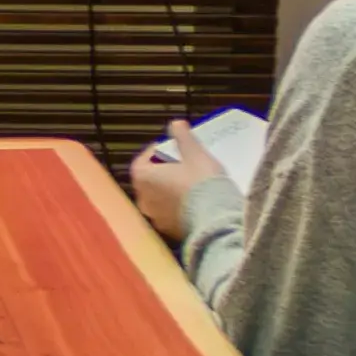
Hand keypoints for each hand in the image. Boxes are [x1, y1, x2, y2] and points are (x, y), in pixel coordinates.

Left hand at [128, 121, 212, 238]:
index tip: (168, 148)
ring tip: (188, 183)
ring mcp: (155, 218)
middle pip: (148, 182)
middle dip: (161, 172)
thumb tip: (175, 124)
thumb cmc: (201, 182)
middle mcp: (143, 200)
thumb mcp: (194, 153)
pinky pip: (169, 214)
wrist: (215, 219)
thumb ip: (182, 137)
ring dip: (168, 190)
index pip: (140, 162)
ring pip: (158, 199)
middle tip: (179, 164)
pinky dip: (176, 206)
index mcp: (143, 178)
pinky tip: (194, 201)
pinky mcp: (169, 231)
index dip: (153, 153)